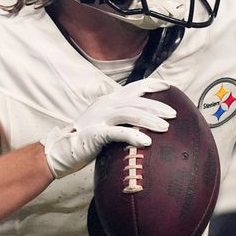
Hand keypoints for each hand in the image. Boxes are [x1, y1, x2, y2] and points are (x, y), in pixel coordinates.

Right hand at [42, 79, 174, 178]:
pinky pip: (118, 132)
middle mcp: (106, 105)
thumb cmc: (86, 140)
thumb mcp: (106, 123)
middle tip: (174, 114)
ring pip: (130, 113)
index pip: (134, 87)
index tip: (169, 86)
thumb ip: (122, 119)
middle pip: (136, 101)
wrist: (61, 151)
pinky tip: (147, 142)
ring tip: (166, 128)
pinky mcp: (96, 133)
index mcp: (109, 100)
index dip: (152, 84)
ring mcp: (100, 118)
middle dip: (157, 106)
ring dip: (150, 120)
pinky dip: (133, 135)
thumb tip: (145, 121)